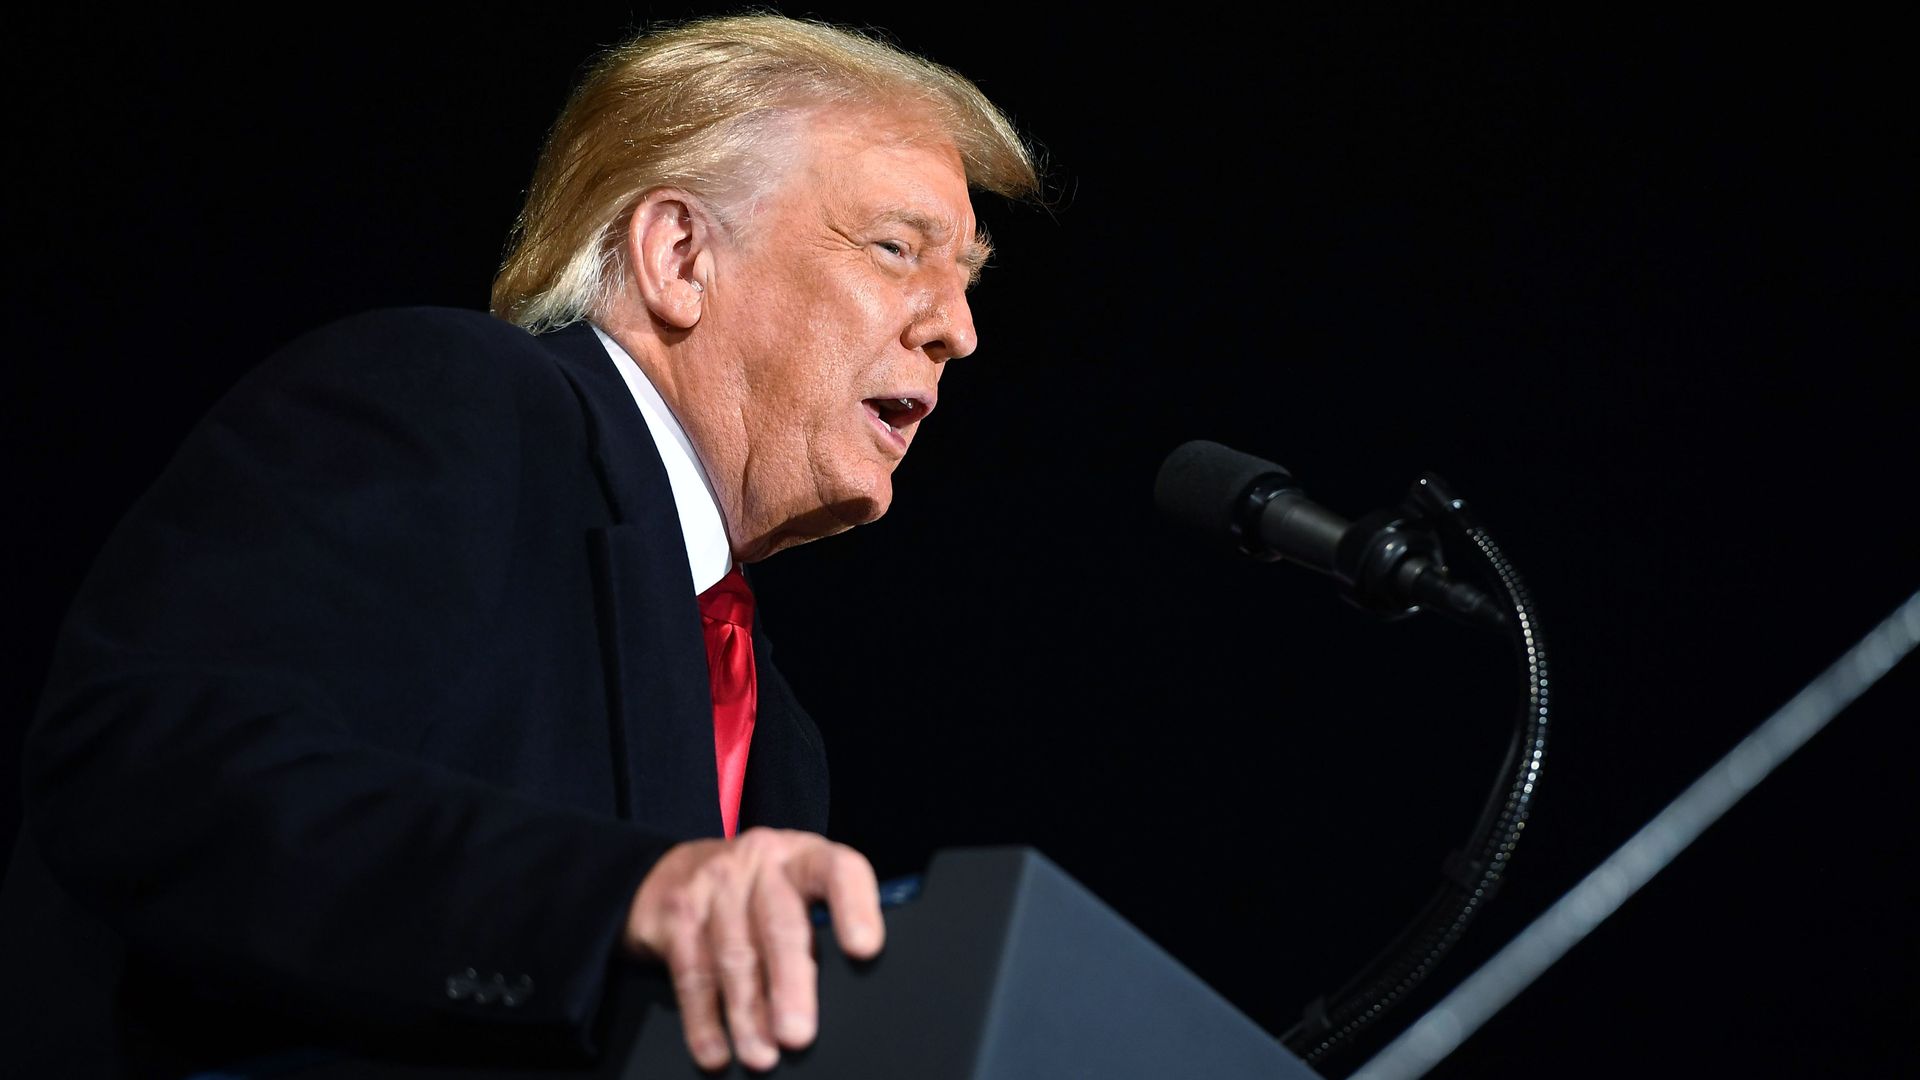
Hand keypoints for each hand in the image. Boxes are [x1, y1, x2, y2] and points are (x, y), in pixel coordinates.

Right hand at [625, 828, 884, 1071]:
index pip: (838, 871)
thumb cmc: (759, 893)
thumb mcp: (796, 890)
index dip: (855, 907)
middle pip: (781, 924)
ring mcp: (714, 883)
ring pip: (735, 955)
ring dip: (748, 1013)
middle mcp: (761, 863)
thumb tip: (848, 996)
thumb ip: (820, 926)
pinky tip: (716, 1050)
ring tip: (761, 1055)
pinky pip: (691, 971)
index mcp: (805, 857)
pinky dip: (703, 1018)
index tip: (865, 948)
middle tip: (798, 1034)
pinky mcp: (676, 911)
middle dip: (791, 984)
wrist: (678, 868)